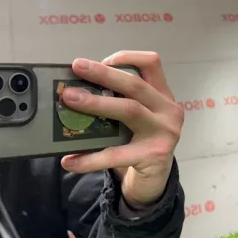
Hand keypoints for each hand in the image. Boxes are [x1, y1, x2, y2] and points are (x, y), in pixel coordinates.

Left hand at [59, 51, 183, 208]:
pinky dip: (89, 158)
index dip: (127, 57)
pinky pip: (116, 154)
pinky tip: (69, 161)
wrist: (156, 180)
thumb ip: (120, 102)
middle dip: (103, 73)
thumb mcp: (137, 118)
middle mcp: (168, 110)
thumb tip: (76, 89)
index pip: (151, 64)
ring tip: (69, 100)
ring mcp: (164, 133)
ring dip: (96, 102)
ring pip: (128, 110)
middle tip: (77, 66)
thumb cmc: (140, 142)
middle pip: (135, 84)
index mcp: (163, 95)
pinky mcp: (154, 156)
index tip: (102, 60)